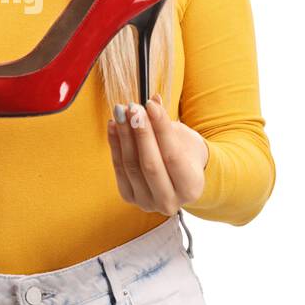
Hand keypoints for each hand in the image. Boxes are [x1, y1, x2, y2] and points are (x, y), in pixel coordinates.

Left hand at [107, 93, 209, 214]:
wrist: (179, 175)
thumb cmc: (184, 153)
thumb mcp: (182, 137)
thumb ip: (166, 123)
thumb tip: (152, 101)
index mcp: (191, 188)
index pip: (173, 156)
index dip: (160, 128)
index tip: (150, 105)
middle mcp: (170, 201)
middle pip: (150, 164)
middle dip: (140, 132)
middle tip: (132, 108)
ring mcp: (147, 202)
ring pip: (131, 166)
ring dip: (124, 135)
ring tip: (121, 112)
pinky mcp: (129, 197)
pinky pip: (119, 168)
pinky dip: (115, 145)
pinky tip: (114, 125)